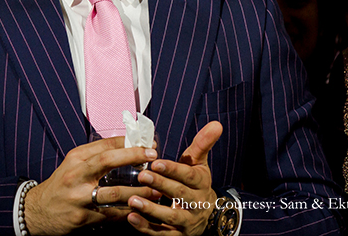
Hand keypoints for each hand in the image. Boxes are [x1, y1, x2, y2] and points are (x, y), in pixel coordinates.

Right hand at [24, 136, 159, 234]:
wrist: (38, 211)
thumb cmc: (61, 186)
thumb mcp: (73, 165)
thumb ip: (95, 157)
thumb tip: (125, 147)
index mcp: (75, 159)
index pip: (104, 145)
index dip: (127, 142)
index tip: (147, 142)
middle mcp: (76, 175)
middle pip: (107, 161)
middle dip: (133, 156)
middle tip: (154, 156)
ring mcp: (79, 197)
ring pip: (114, 193)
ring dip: (138, 192)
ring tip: (156, 191)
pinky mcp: (83, 217)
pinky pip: (111, 215)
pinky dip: (128, 212)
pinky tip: (141, 210)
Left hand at [126, 121, 222, 235]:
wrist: (206, 214)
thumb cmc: (195, 182)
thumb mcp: (199, 163)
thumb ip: (202, 144)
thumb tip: (216, 124)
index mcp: (201, 183)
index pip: (188, 175)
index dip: (173, 169)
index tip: (156, 162)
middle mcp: (196, 203)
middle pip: (179, 194)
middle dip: (160, 185)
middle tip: (142, 176)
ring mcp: (187, 221)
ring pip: (171, 216)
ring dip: (151, 209)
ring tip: (133, 200)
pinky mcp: (177, 234)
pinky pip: (161, 233)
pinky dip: (146, 227)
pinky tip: (131, 218)